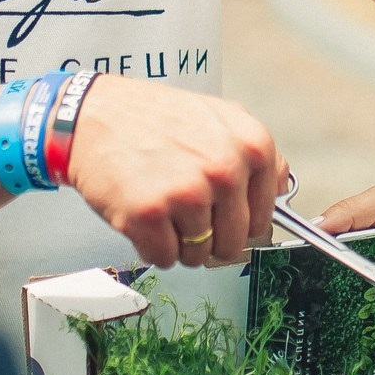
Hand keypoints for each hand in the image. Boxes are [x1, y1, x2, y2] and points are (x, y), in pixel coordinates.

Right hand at [63, 78, 284, 269]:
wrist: (92, 115)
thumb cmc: (154, 119)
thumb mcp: (220, 117)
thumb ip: (256, 153)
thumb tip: (282, 188)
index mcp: (252, 145)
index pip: (263, 217)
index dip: (238, 221)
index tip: (220, 213)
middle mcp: (225, 169)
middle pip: (233, 243)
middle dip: (209, 237)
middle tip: (183, 211)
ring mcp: (187, 193)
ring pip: (199, 255)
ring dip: (179, 242)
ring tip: (161, 206)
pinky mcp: (149, 215)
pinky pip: (165, 258)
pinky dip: (152, 247)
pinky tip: (143, 215)